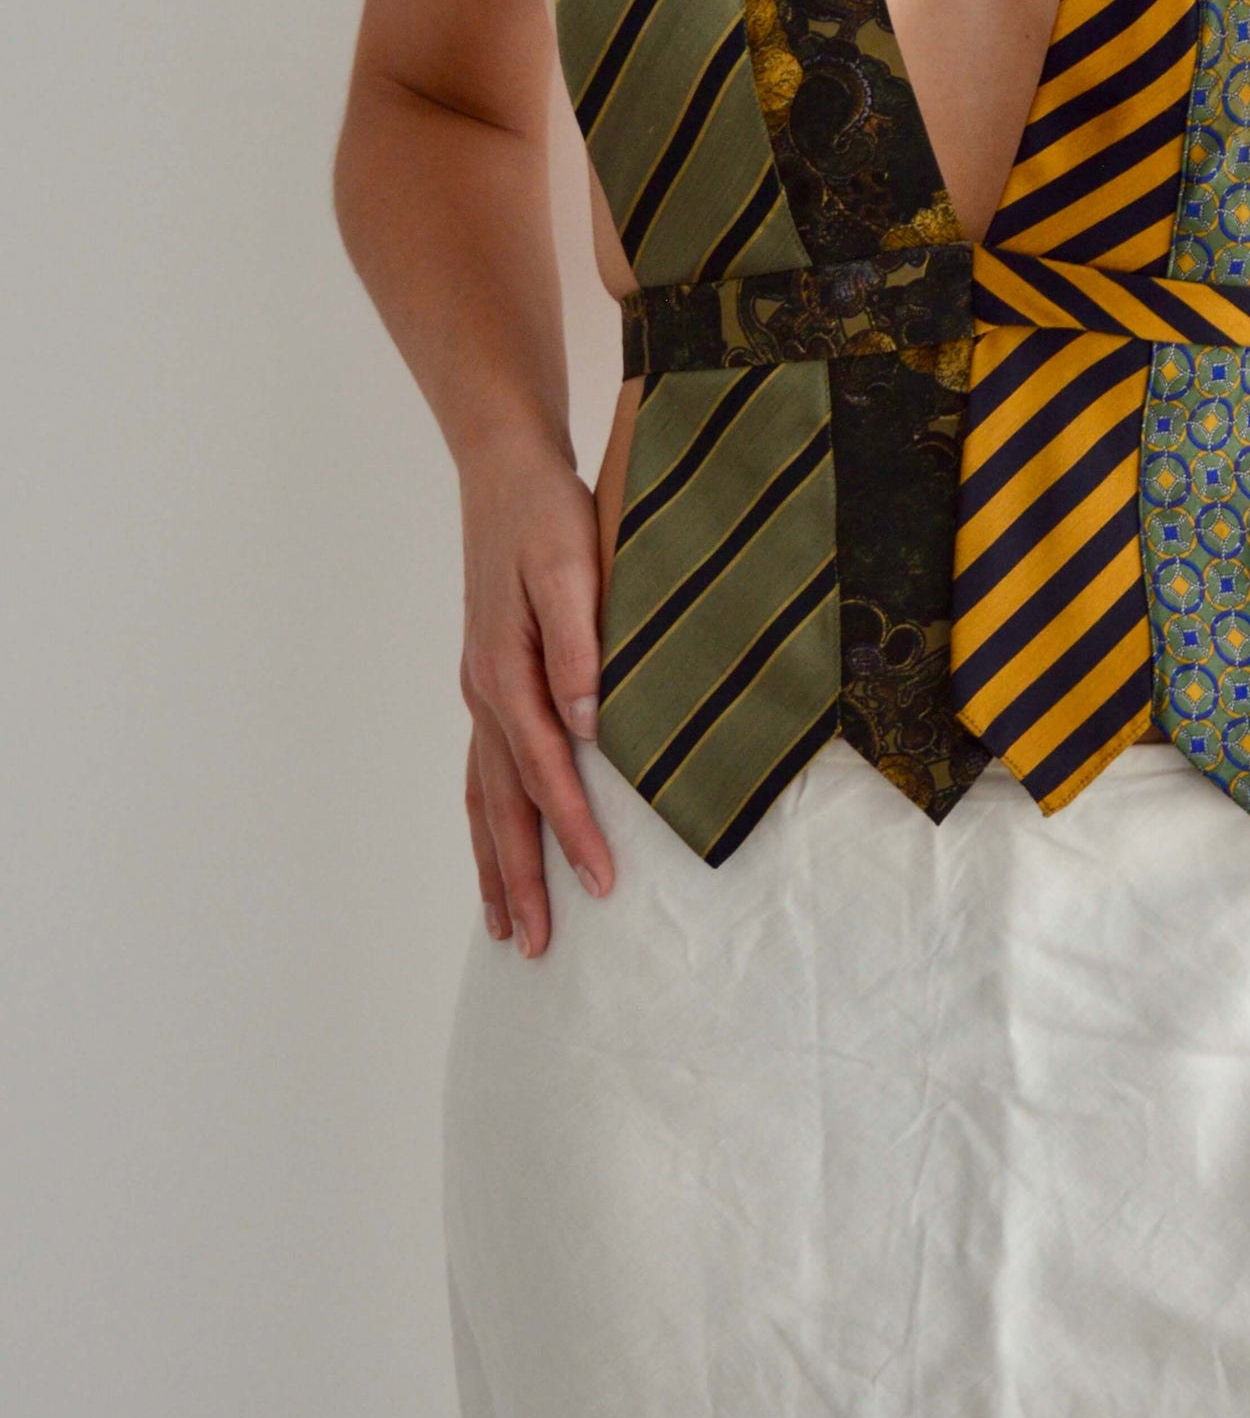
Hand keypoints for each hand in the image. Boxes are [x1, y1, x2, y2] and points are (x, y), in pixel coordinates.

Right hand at [457, 435, 614, 956]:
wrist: (505, 470)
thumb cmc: (546, 513)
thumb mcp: (572, 565)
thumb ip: (581, 644)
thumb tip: (592, 723)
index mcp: (506, 669)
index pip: (545, 770)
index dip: (572, 830)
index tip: (601, 882)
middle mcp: (484, 690)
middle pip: (500, 804)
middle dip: (519, 878)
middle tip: (536, 947)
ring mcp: (479, 689)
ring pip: (482, 796)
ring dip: (495, 863)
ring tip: (506, 926)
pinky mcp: (488, 680)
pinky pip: (484, 769)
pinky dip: (489, 819)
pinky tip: (499, 847)